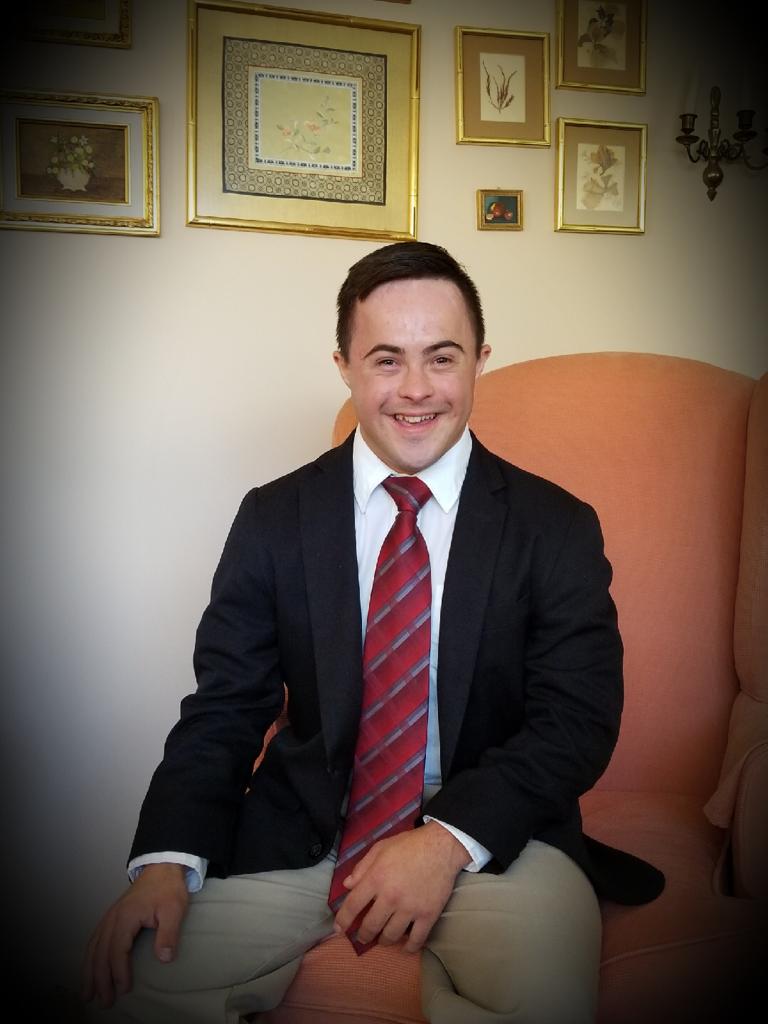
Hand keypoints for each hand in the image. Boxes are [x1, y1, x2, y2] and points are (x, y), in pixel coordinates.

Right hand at [82, 862, 188, 1007]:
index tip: (124, 990)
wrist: (162, 867)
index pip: (118, 950)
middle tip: (103, 1001)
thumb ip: (168, 934)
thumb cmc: (168, 889)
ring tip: (87, 993)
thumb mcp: (174, 909)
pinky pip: (95, 940)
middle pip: (101, 953)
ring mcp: (109, 917)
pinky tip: (89, 968)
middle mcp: (112, 918)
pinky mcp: (111, 917)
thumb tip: (164, 958)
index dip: (119, 971)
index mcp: (126, 917)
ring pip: (93, 948)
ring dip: (89, 971)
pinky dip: (90, 957)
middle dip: (100, 979)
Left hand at [333, 822, 470, 952]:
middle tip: (362, 937)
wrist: (441, 846)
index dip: (342, 921)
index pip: (353, 906)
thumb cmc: (409, 845)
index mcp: (376, 878)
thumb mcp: (381, 848)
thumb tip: (347, 885)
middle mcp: (390, 897)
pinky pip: (416, 939)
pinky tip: (405, 947)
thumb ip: (362, 867)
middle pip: (370, 926)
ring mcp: (410, 908)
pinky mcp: (428, 915)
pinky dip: (409, 947)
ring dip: (384, 941)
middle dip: (363, 935)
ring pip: (391, 936)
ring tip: (382, 939)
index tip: (338, 930)